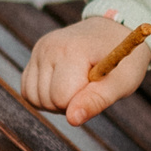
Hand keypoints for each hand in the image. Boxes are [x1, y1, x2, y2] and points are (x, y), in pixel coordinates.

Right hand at [20, 17, 150, 126]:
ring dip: (54, 101)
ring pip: (33, 97)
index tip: (97, 88)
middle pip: (46, 100)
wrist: (116, 31)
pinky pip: (28, 89)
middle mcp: (50, 47)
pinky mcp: (35, 53)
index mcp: (72, 50)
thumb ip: (96, 101)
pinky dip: (44, 95)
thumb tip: (72, 119)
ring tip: (78, 85)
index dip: (81, 102)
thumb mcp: (121, 82)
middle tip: (90, 87)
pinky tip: (64, 84)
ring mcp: (40, 49)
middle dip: (68, 104)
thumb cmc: (123, 59)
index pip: (62, 98)